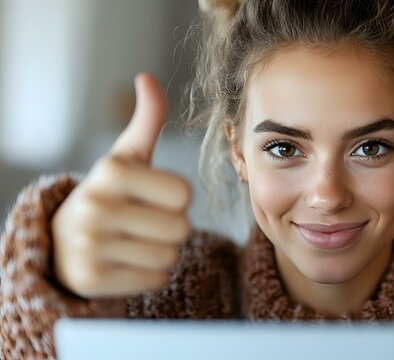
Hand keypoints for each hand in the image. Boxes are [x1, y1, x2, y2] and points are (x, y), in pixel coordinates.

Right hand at [52, 74, 191, 297]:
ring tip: (133, 241)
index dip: (174, 198)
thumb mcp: (125, 157)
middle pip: (182, 228)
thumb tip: (148, 78)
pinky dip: (148, 274)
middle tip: (141, 223)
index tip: (150, 197)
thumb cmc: (110, 193)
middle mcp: (96, 206)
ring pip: (170, 256)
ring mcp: (89, 246)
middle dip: (170, 228)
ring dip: (161, 251)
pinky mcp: (91, 280)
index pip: (184, 194)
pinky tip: (124, 262)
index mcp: (111, 170)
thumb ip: (146, 120)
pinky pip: (155, 280)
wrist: (61, 240)